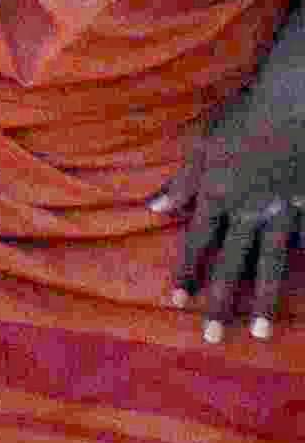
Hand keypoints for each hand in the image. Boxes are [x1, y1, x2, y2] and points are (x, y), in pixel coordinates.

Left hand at [152, 66, 304, 339]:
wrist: (293, 106)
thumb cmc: (241, 120)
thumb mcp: (201, 147)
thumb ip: (180, 183)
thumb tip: (152, 207)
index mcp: (215, 196)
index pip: (195, 244)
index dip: (186, 273)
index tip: (176, 301)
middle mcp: (247, 212)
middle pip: (231, 265)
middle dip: (221, 302)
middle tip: (214, 337)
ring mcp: (282, 214)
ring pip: (271, 265)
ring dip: (265, 301)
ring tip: (262, 332)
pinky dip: (304, 259)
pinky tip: (304, 290)